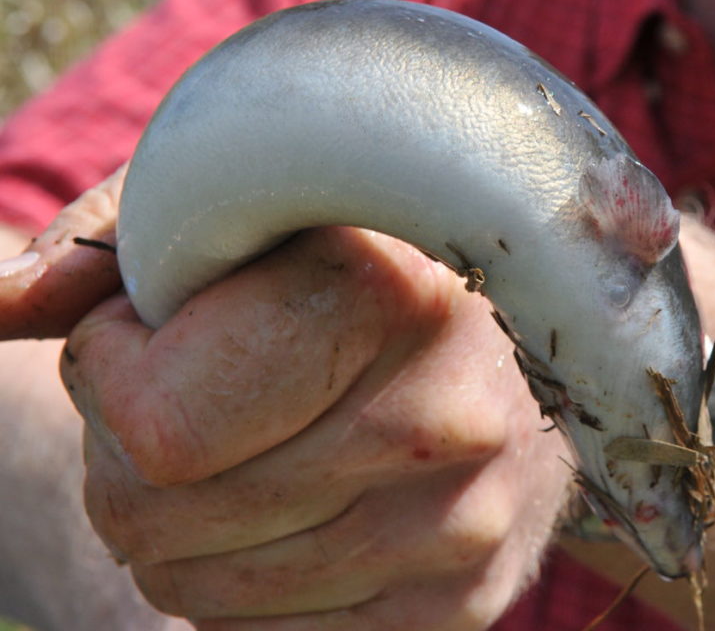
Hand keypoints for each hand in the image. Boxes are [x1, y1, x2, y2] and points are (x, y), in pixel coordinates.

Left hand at [5, 175, 573, 629]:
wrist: (518, 349)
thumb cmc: (353, 264)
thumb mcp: (238, 212)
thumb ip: (107, 247)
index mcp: (390, 292)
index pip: (158, 425)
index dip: (113, 374)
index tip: (153, 330)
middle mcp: (446, 416)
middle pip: (156, 517)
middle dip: (132, 458)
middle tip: (196, 396)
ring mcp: (464, 523)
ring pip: (196, 594)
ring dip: (183, 526)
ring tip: (249, 447)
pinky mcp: (468, 602)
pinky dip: (249, 583)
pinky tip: (300, 505)